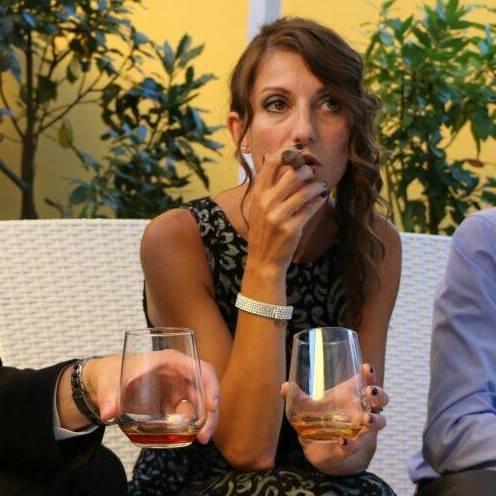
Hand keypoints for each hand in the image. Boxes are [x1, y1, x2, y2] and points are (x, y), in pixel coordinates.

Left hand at [85, 351, 219, 443]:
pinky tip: (190, 437)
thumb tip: (108, 413)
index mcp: (171, 361)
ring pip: (201, 402)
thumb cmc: (112, 373)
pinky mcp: (174, 401)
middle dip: (210, 412)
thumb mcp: (109, 382)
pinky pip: (190, 412)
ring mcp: (179, 388)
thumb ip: (109, 396)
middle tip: (204, 435)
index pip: (201, 368)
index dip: (211, 385)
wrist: (107, 381)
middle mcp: (180, 373)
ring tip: (201, 439)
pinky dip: (194, 424)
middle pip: (206, 388)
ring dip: (205, 420)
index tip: (212, 406)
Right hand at [246, 146, 327, 270]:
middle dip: (307, 170)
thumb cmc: (264, 231)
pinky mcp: (291, 228)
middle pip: (292, 174)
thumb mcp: (260, 207)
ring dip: (317, 186)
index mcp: (258, 194)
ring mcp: (278, 216)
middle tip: (313, 172)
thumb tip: (289, 166)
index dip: (288, 153)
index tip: (300, 154)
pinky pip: (311, 208)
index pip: (271, 163)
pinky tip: (321, 198)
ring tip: (320, 186)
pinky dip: (319, 200)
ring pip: (305, 191)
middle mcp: (266, 202)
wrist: (263, 259)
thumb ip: (270, 188)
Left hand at [280, 363, 387, 474]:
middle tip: (370, 392)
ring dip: (375, 420)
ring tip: (366, 419)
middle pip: (380, 399)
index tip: (366, 367)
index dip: (369, 374)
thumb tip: (284, 386)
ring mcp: (361, 430)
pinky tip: (343, 441)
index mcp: (352, 395)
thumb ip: (296, 396)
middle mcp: (362, 410)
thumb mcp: (305, 406)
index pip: (367, 381)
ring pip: (378, 422)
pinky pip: (356, 446)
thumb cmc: (318, 418)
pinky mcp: (353, 448)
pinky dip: (350, 444)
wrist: (319, 448)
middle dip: (379, 395)